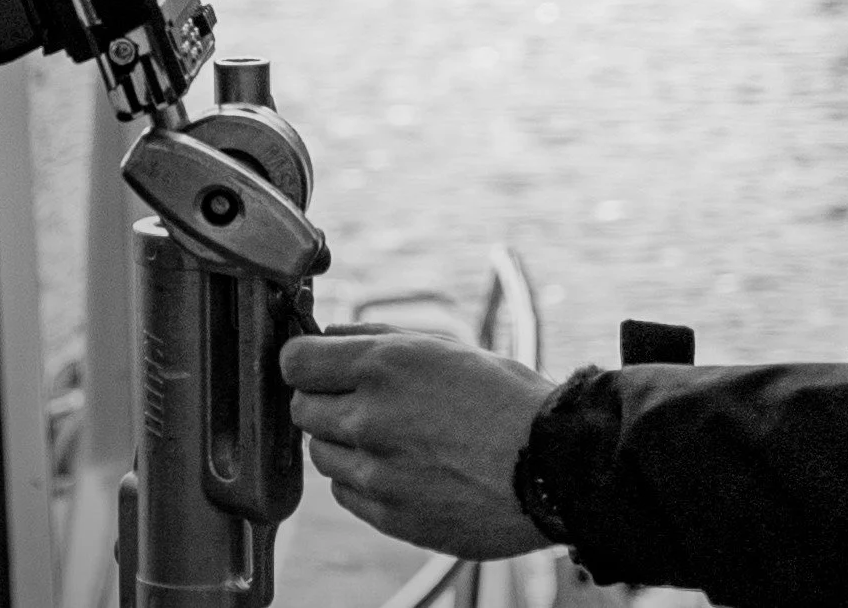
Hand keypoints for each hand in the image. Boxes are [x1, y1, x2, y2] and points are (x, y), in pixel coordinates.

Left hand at [281, 323, 557, 557]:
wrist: (551, 467)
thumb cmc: (507, 398)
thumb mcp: (448, 348)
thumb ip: (381, 338)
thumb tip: (330, 333)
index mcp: (387, 365)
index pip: (295, 360)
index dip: (302, 359)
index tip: (315, 363)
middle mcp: (371, 416)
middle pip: (301, 408)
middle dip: (323, 399)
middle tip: (362, 399)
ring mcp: (375, 472)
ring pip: (320, 453)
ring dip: (342, 441)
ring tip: (393, 435)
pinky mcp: (386, 515)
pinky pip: (345, 492)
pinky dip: (361, 479)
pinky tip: (403, 467)